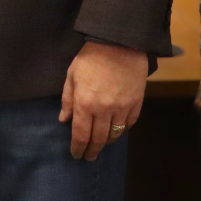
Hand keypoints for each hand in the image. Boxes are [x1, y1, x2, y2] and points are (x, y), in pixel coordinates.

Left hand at [59, 40, 146, 160]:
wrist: (120, 43)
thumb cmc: (91, 57)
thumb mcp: (72, 75)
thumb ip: (67, 100)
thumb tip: (64, 120)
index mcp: (85, 103)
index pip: (81, 134)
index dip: (78, 148)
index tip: (76, 155)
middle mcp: (104, 110)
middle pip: (99, 139)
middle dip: (92, 150)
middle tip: (89, 157)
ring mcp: (122, 108)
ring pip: (115, 134)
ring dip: (107, 143)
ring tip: (101, 145)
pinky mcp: (136, 103)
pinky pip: (129, 124)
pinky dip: (122, 130)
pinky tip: (116, 131)